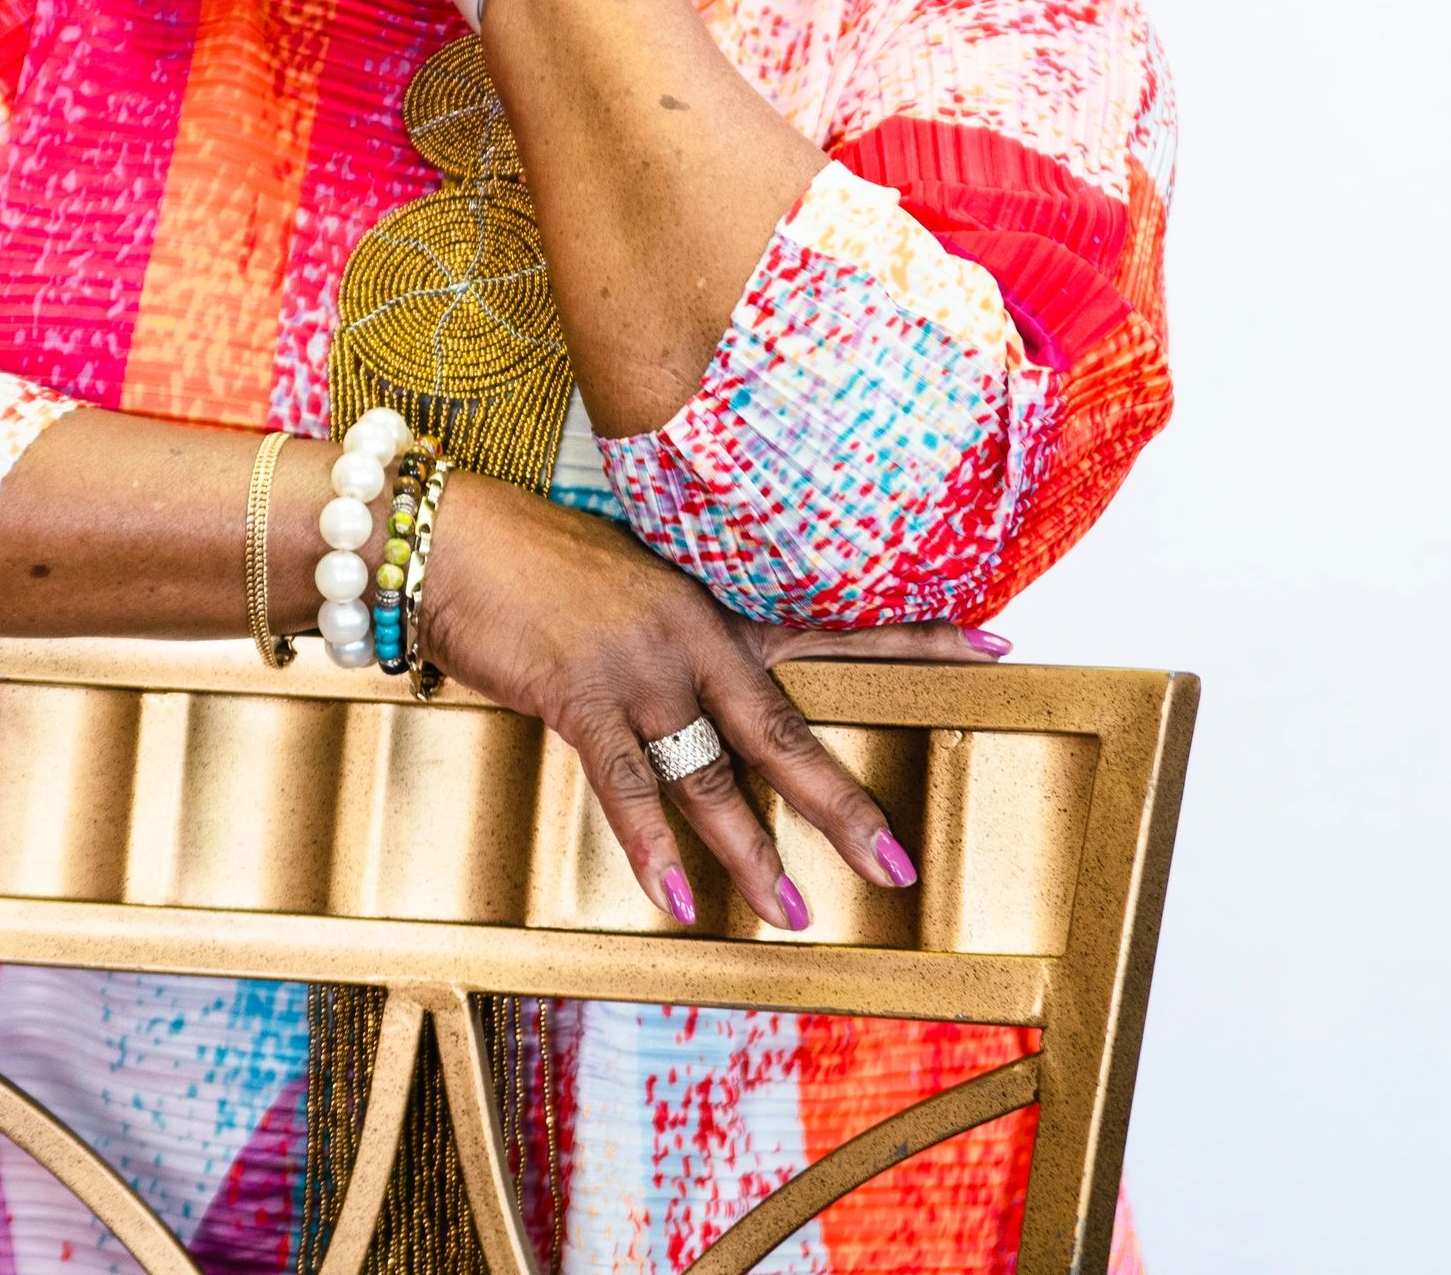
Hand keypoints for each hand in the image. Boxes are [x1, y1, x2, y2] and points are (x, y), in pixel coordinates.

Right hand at [418, 470, 1004, 929]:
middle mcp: (691, 635)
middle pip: (785, 728)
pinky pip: (626, 785)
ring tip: (795, 914)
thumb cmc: (531, 560)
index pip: (834, 624)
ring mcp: (637, 667)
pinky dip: (651, 849)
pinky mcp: (578, 695)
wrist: (451, 537)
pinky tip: (676, 899)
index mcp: (711, 604)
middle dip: (843, 802)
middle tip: (895, 862)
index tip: (998, 644)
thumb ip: (673, 636)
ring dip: (753, 852)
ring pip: (712, 774)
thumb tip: (701, 689)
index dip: (918, 639)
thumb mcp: (626, 585)